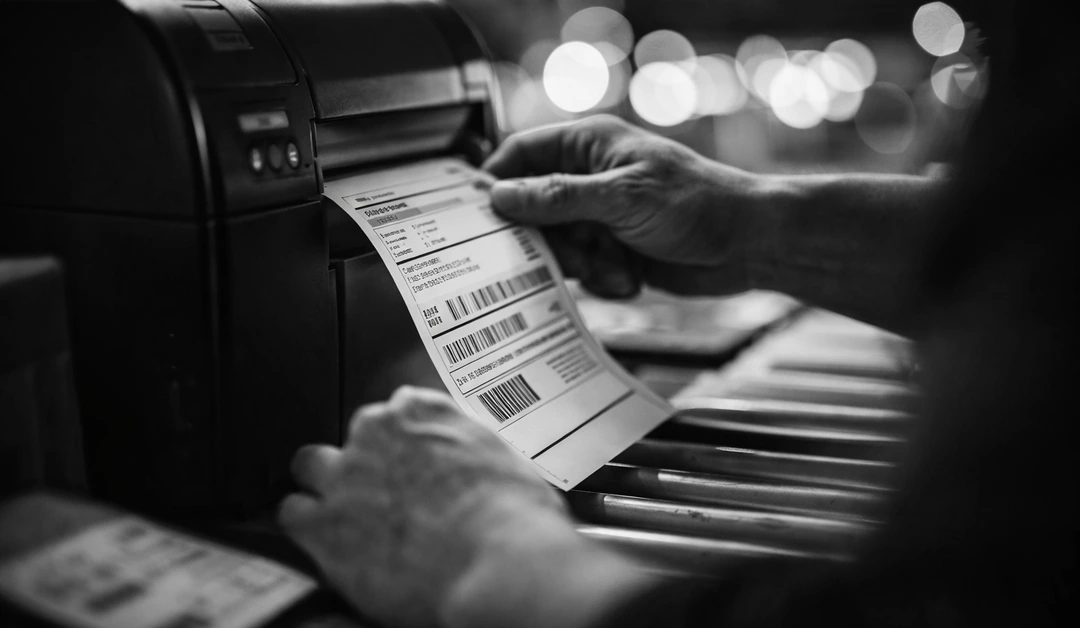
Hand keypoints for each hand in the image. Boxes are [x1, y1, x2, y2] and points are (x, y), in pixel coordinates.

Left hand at [278, 387, 649, 627]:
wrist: (498, 563)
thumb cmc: (516, 519)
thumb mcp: (506, 463)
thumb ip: (476, 455)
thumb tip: (480, 475)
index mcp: (425, 411)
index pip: (401, 405)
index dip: (407, 441)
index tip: (416, 461)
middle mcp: (379, 432)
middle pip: (357, 433)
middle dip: (366, 459)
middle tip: (388, 493)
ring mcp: (346, 475)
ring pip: (311, 465)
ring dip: (326, 486)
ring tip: (346, 515)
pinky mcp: (323, 524)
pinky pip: (291, 513)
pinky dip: (305, 526)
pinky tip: (326, 543)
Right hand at [484, 115, 767, 298]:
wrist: (750, 246)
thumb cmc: (698, 204)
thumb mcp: (621, 197)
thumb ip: (557, 198)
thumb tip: (501, 196)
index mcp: (589, 146)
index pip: (521, 155)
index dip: (498, 183)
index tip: (481, 218)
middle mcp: (589, 180)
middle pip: (533, 211)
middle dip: (551, 241)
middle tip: (575, 255)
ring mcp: (601, 217)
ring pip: (557, 249)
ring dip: (584, 266)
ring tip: (617, 267)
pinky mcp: (614, 252)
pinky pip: (584, 273)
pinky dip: (605, 281)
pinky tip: (632, 278)